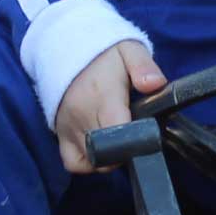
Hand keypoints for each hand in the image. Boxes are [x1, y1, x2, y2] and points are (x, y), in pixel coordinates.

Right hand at [55, 40, 166, 173]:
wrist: (67, 51)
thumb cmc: (104, 56)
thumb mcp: (129, 50)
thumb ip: (144, 66)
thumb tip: (155, 84)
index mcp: (102, 96)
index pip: (118, 133)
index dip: (136, 140)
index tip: (146, 133)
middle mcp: (82, 115)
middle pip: (110, 153)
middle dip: (127, 149)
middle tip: (135, 132)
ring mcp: (68, 128)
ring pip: (95, 162)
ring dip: (111, 157)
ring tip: (118, 138)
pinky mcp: (60, 136)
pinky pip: (75, 164)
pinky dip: (89, 163)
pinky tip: (101, 149)